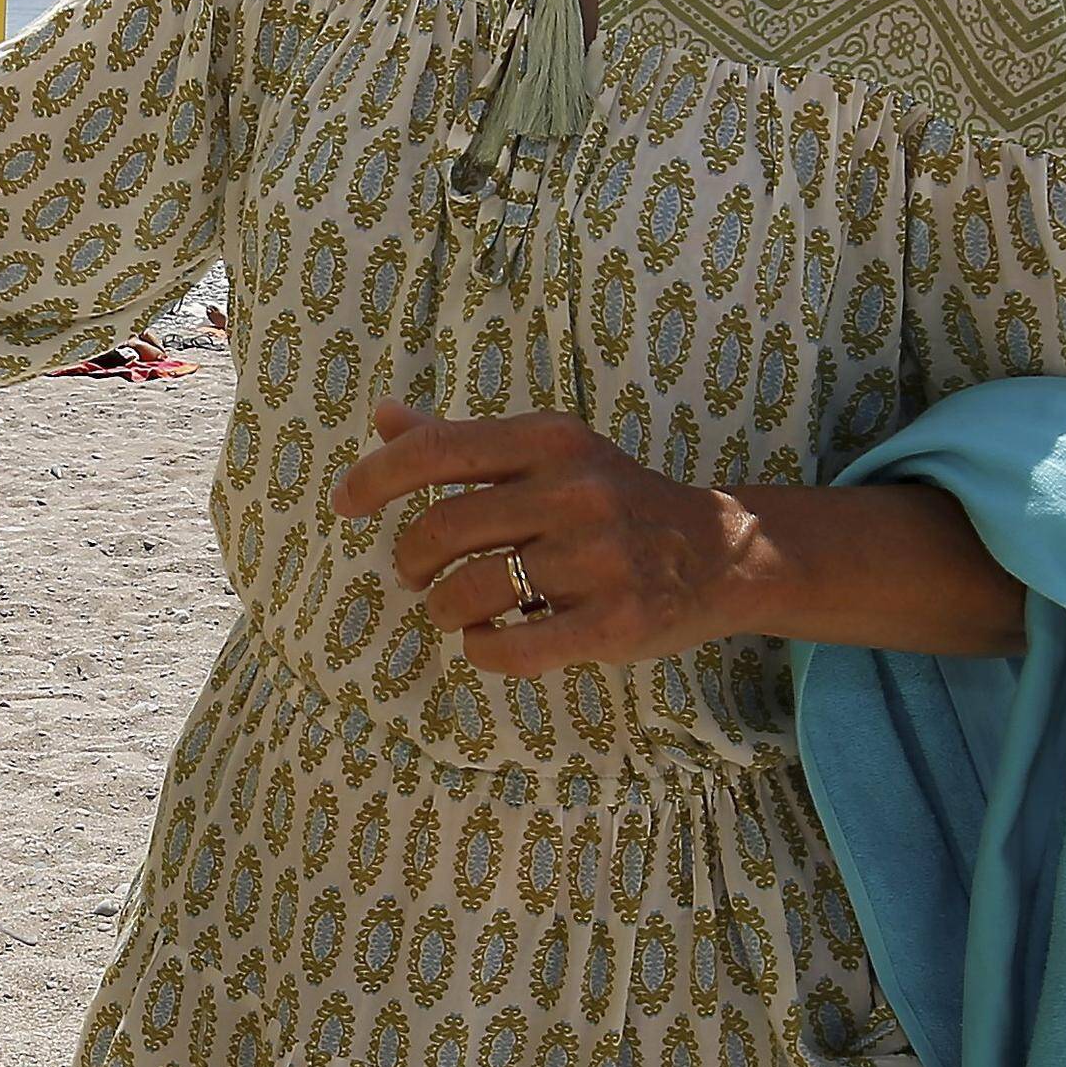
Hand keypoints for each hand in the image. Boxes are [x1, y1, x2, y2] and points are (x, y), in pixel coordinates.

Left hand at [330, 402, 750, 677]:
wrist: (721, 551)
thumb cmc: (614, 501)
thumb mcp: (549, 454)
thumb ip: (466, 441)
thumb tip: (383, 417)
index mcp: (551, 439)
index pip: (439, 449)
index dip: (377, 477)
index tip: (344, 503)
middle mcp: (575, 489)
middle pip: (442, 530)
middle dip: (410, 561)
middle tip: (414, 576)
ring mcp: (599, 557)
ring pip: (470, 592)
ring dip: (445, 609)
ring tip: (456, 610)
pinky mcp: (615, 621)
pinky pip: (512, 646)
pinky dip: (482, 649)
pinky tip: (490, 640)